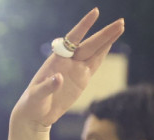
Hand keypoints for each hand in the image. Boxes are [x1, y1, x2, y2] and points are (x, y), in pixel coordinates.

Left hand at [11, 9, 125, 129]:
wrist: (36, 114)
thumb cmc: (32, 103)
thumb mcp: (36, 96)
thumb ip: (47, 87)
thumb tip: (59, 78)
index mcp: (56, 60)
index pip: (72, 39)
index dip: (84, 26)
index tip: (95, 12)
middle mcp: (68, 62)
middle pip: (90, 44)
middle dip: (105, 33)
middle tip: (121, 22)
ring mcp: (76, 70)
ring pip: (96, 52)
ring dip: (108, 40)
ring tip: (120, 27)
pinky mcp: (82, 79)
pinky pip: (95, 64)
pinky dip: (103, 53)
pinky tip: (110, 43)